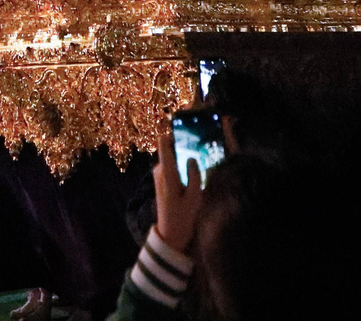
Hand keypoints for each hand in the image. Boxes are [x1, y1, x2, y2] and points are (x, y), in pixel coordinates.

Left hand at [154, 125, 204, 252]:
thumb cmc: (183, 216)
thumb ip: (195, 174)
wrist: (170, 233)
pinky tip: (194, 168)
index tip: (186, 127)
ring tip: (201, 155)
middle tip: (201, 142)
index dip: (173, 131)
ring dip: (183, 155)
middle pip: (170, 147)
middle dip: (183, 144)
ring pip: (172, 156)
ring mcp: (159, 174)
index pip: (163, 143)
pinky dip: (181, 163)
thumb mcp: (194, 196)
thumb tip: (193, 156)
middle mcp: (160, 170)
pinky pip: (171, 164)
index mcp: (167, 172)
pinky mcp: (161, 179)